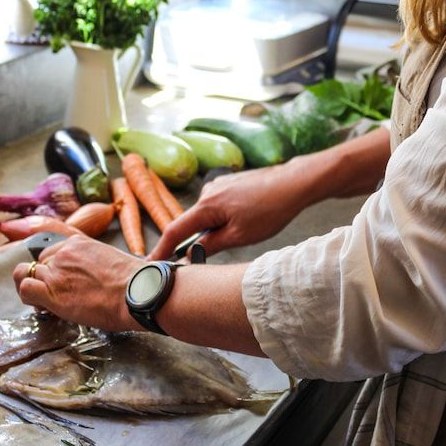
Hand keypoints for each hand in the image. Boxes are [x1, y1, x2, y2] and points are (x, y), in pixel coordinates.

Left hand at [13, 236, 142, 330]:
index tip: (63, 281)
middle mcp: (63, 253)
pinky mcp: (53, 293)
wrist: (137, 292)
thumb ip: (96, 260)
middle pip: (38, 264)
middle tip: (60, 295)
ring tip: (49, 303)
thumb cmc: (133, 280)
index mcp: (78, 242)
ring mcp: (57, 272)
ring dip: (35, 290)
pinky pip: (25, 290)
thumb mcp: (113, 257)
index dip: (53, 269)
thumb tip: (102, 270)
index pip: (50, 252)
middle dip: (44, 280)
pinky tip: (44, 307)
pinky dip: (29, 298)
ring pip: (25, 275)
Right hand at [149, 163, 307, 260]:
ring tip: (241, 235)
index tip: (151, 263)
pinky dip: (223, 219)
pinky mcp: (231, 184)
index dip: (162, 248)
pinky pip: (218, 206)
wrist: (293, 183)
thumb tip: (190, 254)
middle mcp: (208, 192)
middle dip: (193, 241)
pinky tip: (245, 222)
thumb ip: (211, 245)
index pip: (175, 230)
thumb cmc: (270, 209)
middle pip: (191, 222)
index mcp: (207, 205)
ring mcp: (220, 185)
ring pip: (207, 215)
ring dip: (214, 229)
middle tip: (201, 259)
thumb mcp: (239, 236)